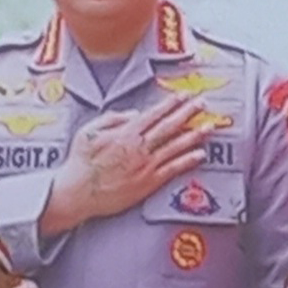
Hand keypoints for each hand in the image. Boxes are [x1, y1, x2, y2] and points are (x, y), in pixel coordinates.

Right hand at [39, 95, 207, 234]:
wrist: (78, 191)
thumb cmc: (81, 162)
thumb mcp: (89, 131)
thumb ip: (113, 118)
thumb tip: (134, 114)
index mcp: (125, 133)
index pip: (154, 114)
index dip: (171, 104)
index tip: (184, 96)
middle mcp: (140, 147)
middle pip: (169, 126)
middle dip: (188, 113)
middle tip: (201, 104)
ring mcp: (146, 165)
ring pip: (176, 146)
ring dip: (194, 135)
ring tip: (209, 126)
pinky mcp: (149, 182)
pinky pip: (173, 168)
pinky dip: (188, 160)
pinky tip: (200, 154)